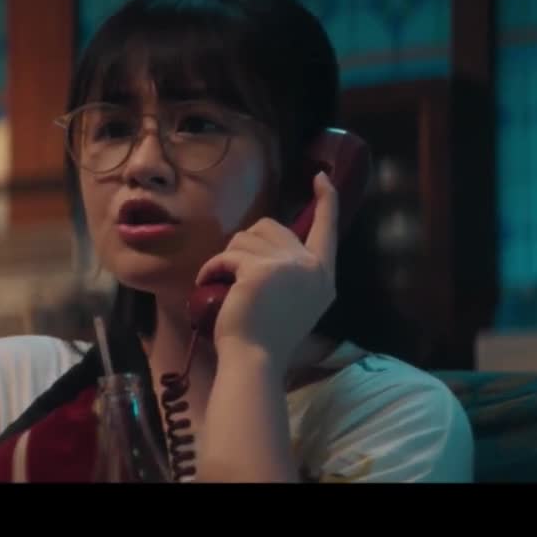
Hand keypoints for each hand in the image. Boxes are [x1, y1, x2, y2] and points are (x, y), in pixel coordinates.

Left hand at [193, 171, 339, 372]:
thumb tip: (271, 241)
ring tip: (226, 283)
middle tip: (237, 274)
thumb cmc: (268, 337)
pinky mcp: (260, 269)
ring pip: (246, 238)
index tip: (320, 177)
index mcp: (323, 276)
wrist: (255, 359)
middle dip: (247, 244)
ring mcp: (287, 265)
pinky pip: (227, 256)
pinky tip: (209, 284)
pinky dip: (212, 268)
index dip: (325, 201)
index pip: (327, 228)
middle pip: (272, 227)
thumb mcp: (296, 301)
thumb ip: (294, 271)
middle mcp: (310, 266)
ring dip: (229, 258)